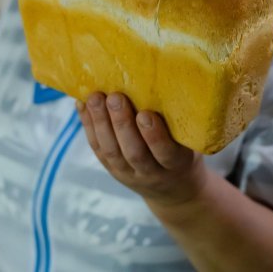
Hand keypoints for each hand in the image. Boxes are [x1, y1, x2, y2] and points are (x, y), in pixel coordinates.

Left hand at [77, 92, 207, 206]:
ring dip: (101, 123)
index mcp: (177, 164)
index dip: (154, 135)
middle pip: (134, 152)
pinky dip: (88, 126)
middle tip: (116, 97)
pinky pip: (97, 149)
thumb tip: (169, 83)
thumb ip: (181, 123)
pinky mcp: (111, 169)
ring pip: (111, 151)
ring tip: (96, 98)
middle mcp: (151, 172)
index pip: (165, 153)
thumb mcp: (190, 142)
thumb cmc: (184, 150)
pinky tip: (82, 105)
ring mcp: (128, 173)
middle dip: (122, 124)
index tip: (146, 114)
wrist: (173, 189)